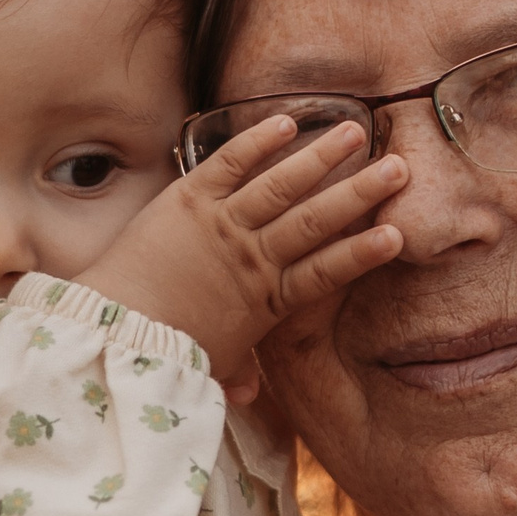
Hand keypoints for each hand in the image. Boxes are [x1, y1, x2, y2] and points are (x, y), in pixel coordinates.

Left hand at [80, 117, 405, 383]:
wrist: (115, 332)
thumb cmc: (165, 352)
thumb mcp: (210, 362)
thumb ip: (235, 370)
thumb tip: (247, 393)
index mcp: (267, 300)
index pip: (327, 271)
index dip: (363, 252)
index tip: (398, 235)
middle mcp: (252, 257)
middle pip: (316, 219)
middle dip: (360, 191)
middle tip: (400, 167)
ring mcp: (221, 225)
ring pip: (281, 184)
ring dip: (321, 156)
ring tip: (358, 130)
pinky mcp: (188, 201)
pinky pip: (228, 163)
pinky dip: (257, 141)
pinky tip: (288, 122)